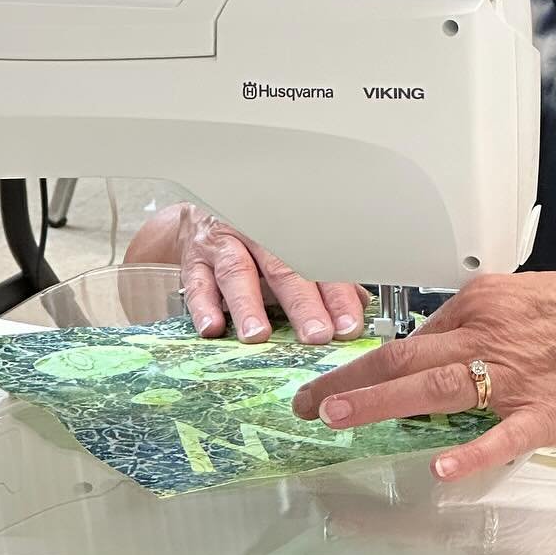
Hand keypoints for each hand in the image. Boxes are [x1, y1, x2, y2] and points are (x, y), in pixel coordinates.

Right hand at [175, 206, 367, 345]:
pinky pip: (197, 283)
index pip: (320, 267)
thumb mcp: (291, 252)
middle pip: (284, 270)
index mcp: (290, 236)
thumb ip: (324, 278)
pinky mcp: (194, 262)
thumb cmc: (255, 241)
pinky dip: (203, 306)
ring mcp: (224, 248)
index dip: (337, 298)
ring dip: (249, 306)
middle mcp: (259, 238)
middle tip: (316, 334)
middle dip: (302, 306)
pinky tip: (213, 328)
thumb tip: (360, 305)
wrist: (200, 219)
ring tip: (259, 335)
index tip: (348, 327)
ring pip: (238, 274)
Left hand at [291, 263, 555, 480]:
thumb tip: (451, 353)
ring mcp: (518, 375)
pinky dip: (470, 453)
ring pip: (433, 387)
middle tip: (305, 402)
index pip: (416, 336)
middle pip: (403, 358)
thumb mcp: (537, 300)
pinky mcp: (550, 412)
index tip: (340, 378)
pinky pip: (502, 437)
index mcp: (486, 303)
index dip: (372, 362)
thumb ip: (491, 328)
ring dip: (377, 402)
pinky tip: (440, 468)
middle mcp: (491, 333)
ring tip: (333, 418)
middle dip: (347, 381)